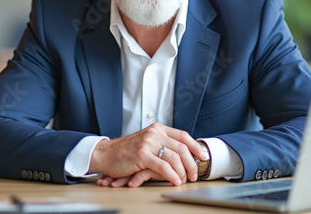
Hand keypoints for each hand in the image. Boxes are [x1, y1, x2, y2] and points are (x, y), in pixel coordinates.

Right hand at [90, 123, 206, 186]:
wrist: (106, 154)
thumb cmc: (126, 151)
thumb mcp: (147, 142)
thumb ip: (162, 144)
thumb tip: (183, 156)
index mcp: (158, 128)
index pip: (183, 135)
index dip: (196, 147)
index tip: (204, 156)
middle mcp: (154, 133)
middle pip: (182, 148)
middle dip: (192, 163)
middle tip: (194, 174)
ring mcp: (148, 143)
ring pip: (175, 158)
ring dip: (183, 172)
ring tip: (184, 180)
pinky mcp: (142, 155)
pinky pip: (163, 166)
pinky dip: (172, 176)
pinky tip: (175, 181)